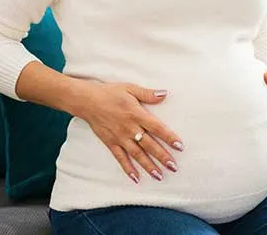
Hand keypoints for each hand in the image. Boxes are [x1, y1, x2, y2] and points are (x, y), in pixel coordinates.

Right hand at [67, 80, 183, 183]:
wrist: (87, 101)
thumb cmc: (110, 92)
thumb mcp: (130, 88)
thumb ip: (148, 94)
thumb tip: (165, 94)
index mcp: (137, 114)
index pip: (157, 128)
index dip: (169, 137)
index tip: (179, 146)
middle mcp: (129, 128)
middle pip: (149, 145)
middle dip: (162, 157)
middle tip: (174, 167)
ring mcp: (120, 138)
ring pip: (137, 155)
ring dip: (149, 166)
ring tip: (159, 176)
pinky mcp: (110, 143)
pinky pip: (121, 158)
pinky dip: (128, 169)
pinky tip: (136, 178)